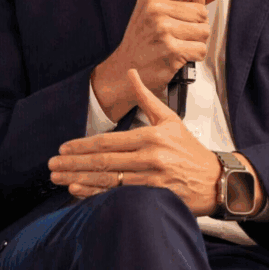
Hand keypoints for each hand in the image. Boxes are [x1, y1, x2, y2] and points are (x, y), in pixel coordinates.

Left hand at [49, 68, 221, 215]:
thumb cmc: (190, 150)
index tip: (64, 147)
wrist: (215, 180)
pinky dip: (96, 194)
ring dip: (79, 179)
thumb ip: (146, 97)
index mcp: (151, 136)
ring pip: (108, 180)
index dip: (82, 145)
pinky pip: (119, 196)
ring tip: (59, 178)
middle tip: (52, 164)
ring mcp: (151, 179)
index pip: (108, 141)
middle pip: (103, 161)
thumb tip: (131, 72)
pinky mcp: (154, 197)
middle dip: (73, 163)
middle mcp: (150, 157)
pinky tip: (78, 192)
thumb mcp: (170, 119)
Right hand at [103, 0, 219, 105]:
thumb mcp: (155, 10)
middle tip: (177, 35)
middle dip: (196, 26)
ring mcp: (163, 30)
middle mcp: (155, 9)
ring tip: (177, 45)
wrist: (123, 70)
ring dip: (196, 42)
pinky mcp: (171, 50)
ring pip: (204, 31)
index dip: (196, 2)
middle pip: (202, 11)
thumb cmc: (141, 42)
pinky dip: (194, 56)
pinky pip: (201, 49)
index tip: (185, 13)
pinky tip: (178, 56)